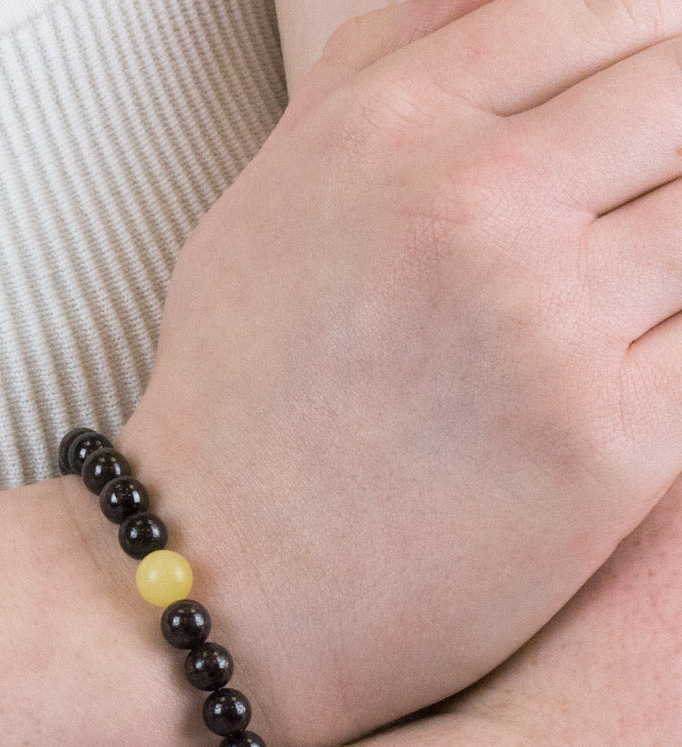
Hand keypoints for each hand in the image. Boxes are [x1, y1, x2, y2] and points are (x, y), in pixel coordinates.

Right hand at [117, 0, 681, 746]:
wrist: (223, 576)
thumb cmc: (240, 396)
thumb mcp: (269, 199)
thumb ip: (376, 69)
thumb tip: (491, 0)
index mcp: (387, 132)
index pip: (594, 10)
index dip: (627, 57)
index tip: (617, 129)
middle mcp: (472, 209)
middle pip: (679, 90)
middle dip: (661, 145)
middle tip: (608, 226)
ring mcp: (547, 325)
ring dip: (668, 249)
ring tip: (597, 306)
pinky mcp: (609, 444)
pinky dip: (674, 339)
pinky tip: (618, 368)